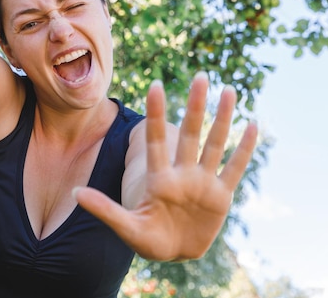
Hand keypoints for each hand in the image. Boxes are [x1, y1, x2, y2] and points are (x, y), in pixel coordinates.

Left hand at [73, 73, 257, 260]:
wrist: (173, 251)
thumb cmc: (147, 238)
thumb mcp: (126, 228)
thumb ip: (105, 210)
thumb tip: (75, 193)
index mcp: (159, 179)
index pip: (156, 141)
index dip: (156, 115)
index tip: (155, 86)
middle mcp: (182, 174)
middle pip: (190, 135)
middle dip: (196, 107)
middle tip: (201, 76)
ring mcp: (203, 183)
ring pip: (214, 144)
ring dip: (222, 119)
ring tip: (229, 90)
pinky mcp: (221, 196)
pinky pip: (234, 168)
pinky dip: (244, 149)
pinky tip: (253, 125)